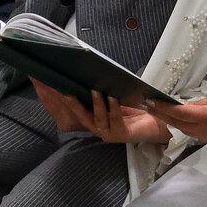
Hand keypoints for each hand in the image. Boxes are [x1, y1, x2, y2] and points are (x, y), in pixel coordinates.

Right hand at [32, 80, 168, 142]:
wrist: (155, 123)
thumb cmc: (133, 109)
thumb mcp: (113, 97)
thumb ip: (100, 89)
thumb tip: (87, 71)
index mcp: (92, 118)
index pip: (72, 109)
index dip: (60, 99)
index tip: (51, 87)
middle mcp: (97, 127)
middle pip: (79, 116)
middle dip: (71, 104)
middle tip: (64, 92)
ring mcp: (108, 132)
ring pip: (96, 119)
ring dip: (96, 104)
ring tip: (95, 91)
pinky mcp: (121, 134)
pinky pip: (115, 120)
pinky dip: (113, 109)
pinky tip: (113, 98)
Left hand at [146, 93, 206, 147]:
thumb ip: (203, 103)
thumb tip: (185, 105)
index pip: (180, 112)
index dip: (164, 107)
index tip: (151, 100)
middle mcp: (203, 129)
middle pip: (176, 122)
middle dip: (160, 113)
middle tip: (146, 104)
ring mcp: (204, 136)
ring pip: (180, 128)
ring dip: (167, 119)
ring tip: (154, 109)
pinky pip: (188, 132)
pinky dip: (177, 124)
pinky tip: (170, 118)